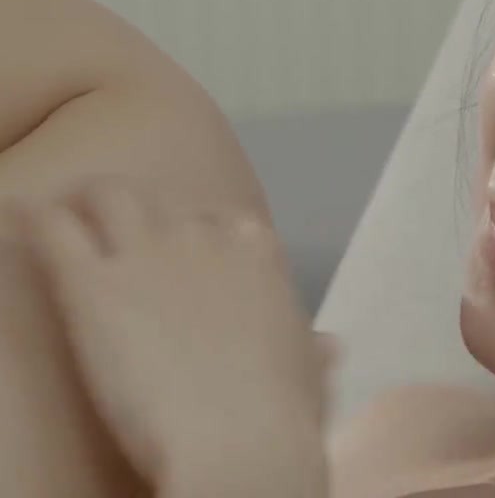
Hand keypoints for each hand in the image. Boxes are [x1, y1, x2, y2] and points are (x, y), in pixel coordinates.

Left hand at [5, 177, 329, 493]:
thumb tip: (326, 345)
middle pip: (164, 205)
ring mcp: (148, 253)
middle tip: (122, 253)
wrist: (238, 438)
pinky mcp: (92, 283)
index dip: (204, 247)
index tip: (191, 273)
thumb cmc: (282, 414)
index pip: (225, 226)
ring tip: (68, 231)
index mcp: (258, 256)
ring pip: (106, 196)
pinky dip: (36, 222)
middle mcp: (204, 238)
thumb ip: (310, 350)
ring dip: (88, 210)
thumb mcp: (308, 376)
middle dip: (142, 221)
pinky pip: (53, 228)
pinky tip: (25, 222)